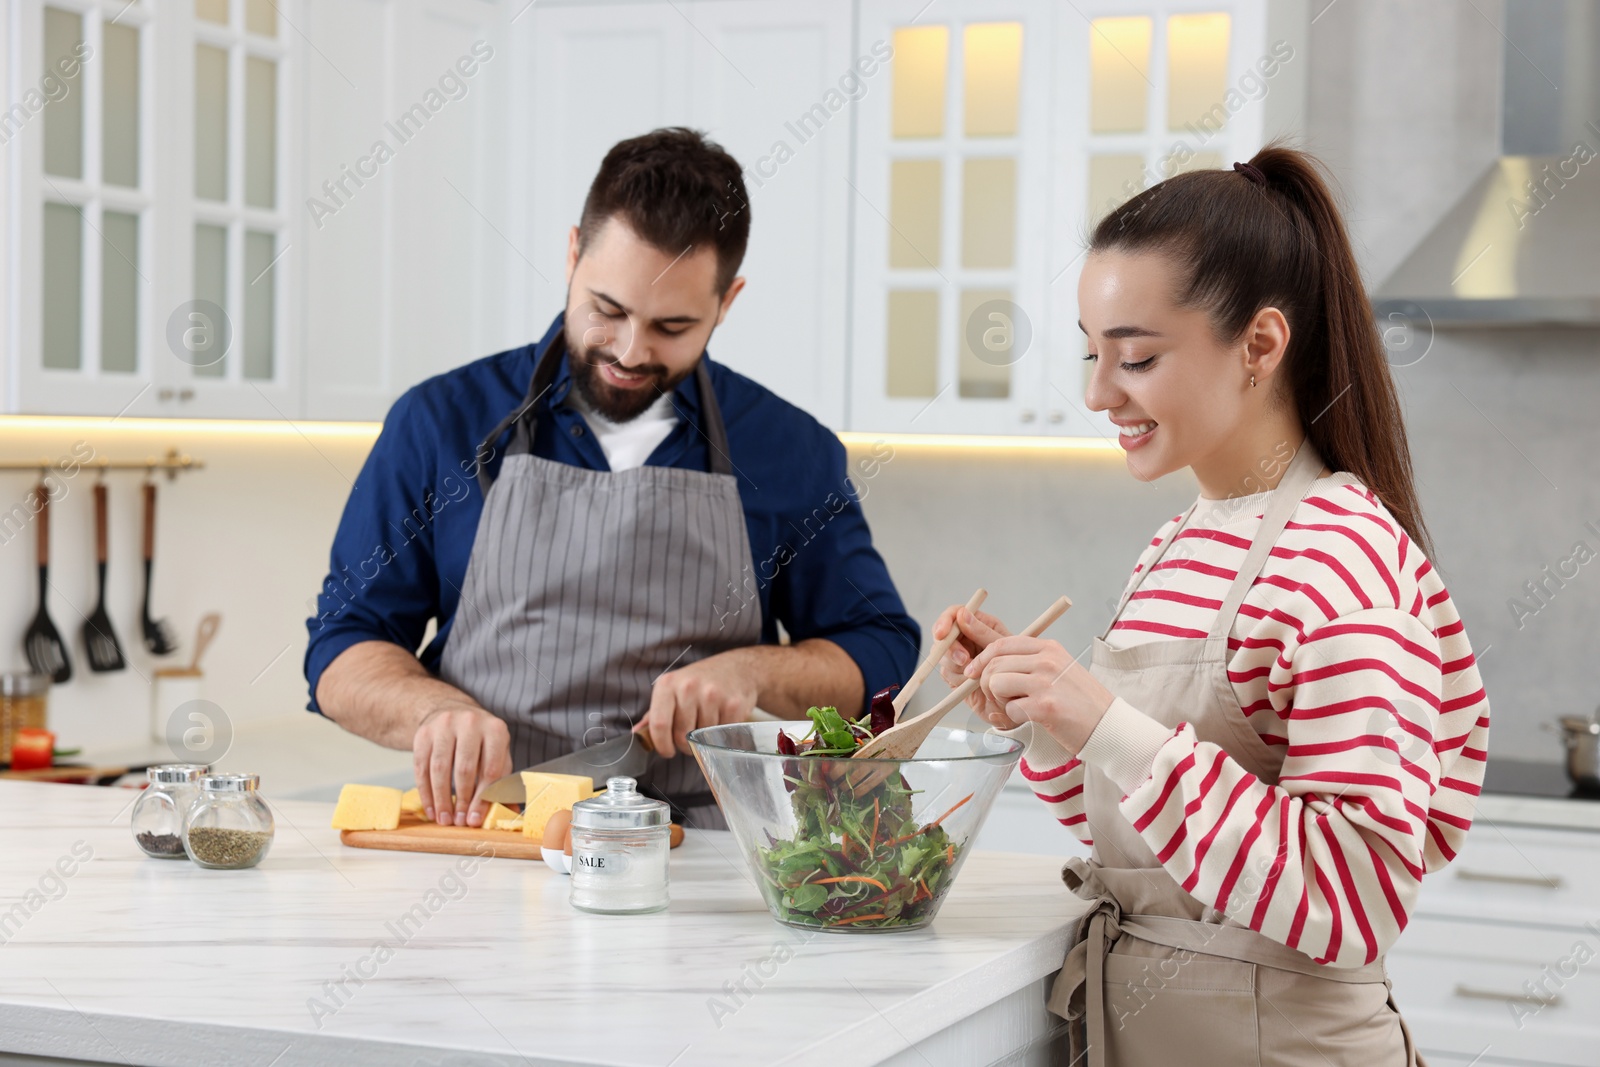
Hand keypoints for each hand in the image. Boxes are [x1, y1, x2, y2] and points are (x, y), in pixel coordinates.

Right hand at [412, 701, 510, 827]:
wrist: (452, 712)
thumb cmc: (480, 740)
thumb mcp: (497, 754)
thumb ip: (502, 781)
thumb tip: (508, 812)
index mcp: (495, 729)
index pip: (490, 770)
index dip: (483, 798)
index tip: (475, 819)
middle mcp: (470, 723)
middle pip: (464, 769)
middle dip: (461, 800)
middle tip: (458, 822)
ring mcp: (444, 725)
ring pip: (439, 769)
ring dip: (441, 799)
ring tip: (444, 819)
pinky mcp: (423, 733)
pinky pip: (421, 767)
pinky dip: (425, 792)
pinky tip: (431, 808)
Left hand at [638, 651, 758, 757]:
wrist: (737, 667)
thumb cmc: (700, 681)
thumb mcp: (673, 688)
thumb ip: (654, 713)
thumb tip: (637, 734)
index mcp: (668, 684)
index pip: (659, 724)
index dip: (661, 745)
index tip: (667, 751)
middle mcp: (689, 687)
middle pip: (681, 736)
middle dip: (683, 746)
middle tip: (688, 742)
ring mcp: (713, 695)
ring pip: (702, 738)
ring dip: (702, 741)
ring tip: (705, 728)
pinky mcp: (733, 705)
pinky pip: (722, 734)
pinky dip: (720, 735)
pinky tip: (720, 723)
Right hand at [933, 604, 1012, 721]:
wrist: (1015, 699)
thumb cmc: (1015, 668)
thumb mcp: (1002, 646)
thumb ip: (981, 631)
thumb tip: (962, 614)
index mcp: (980, 624)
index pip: (955, 614)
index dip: (944, 621)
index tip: (941, 633)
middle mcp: (967, 638)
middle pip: (943, 635)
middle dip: (950, 649)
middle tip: (964, 660)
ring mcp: (959, 656)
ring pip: (942, 655)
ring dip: (956, 666)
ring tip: (977, 675)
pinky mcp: (955, 674)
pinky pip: (946, 673)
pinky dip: (958, 679)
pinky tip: (972, 683)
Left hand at [963, 636, 1114, 751]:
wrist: (1108, 726)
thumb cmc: (1081, 702)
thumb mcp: (1059, 670)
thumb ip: (1029, 663)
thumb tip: (990, 664)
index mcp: (1048, 648)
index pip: (1001, 643)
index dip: (981, 658)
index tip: (972, 671)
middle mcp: (1047, 660)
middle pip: (994, 664)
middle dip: (985, 683)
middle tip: (997, 699)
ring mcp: (1046, 682)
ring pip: (995, 683)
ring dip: (999, 700)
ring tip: (1018, 708)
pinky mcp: (1045, 706)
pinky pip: (1009, 708)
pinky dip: (1014, 717)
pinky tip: (1031, 718)